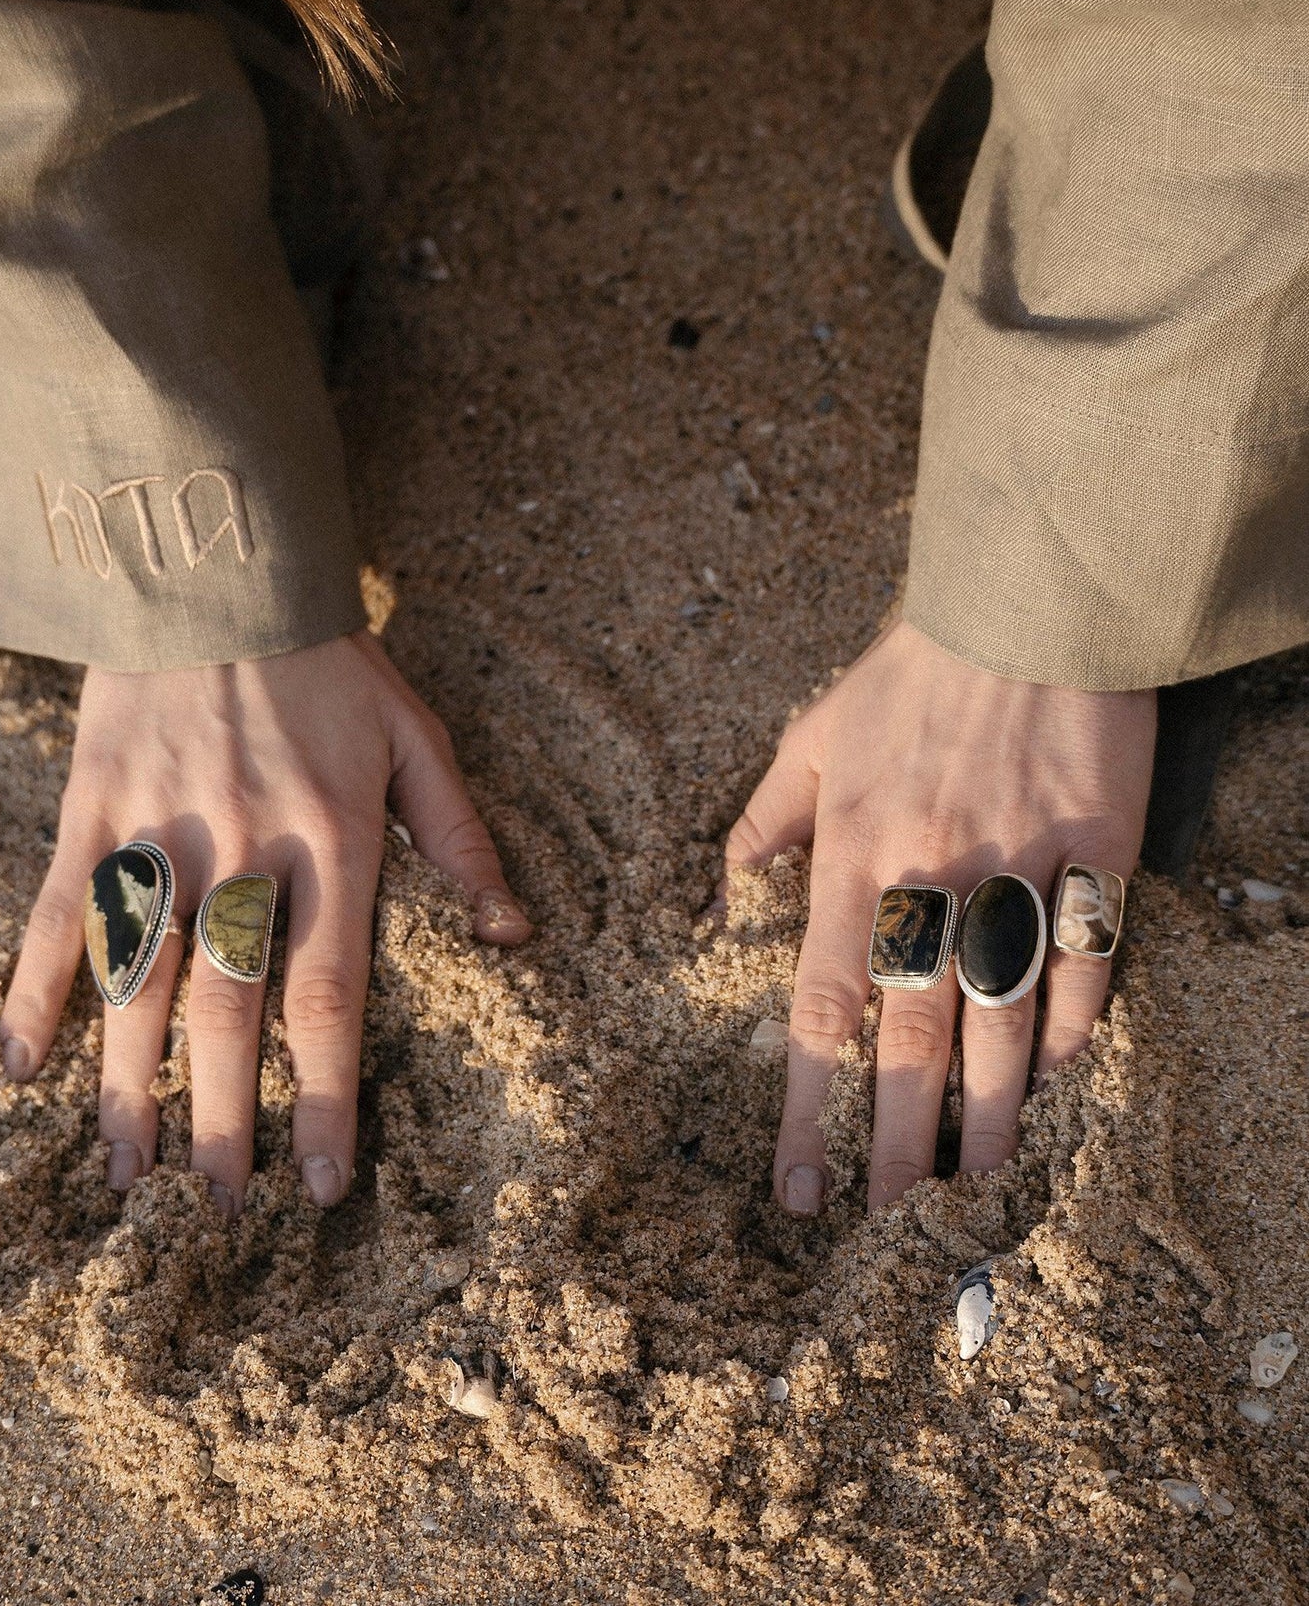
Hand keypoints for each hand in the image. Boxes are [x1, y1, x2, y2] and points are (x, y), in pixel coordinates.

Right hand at [0, 631, 527, 1215]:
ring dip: (130, 1085)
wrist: (219, 572)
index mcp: (332, 841)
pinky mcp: (93, 808)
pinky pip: (60, 913)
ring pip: (139, 982)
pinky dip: (36, 988)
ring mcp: (159, 832)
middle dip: (227, 1119)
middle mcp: (242, 851)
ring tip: (129, 1174)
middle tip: (221, 1210)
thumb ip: (460, 840)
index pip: (328, 995)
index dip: (324, 1095)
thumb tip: (513, 935)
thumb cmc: (330, 662)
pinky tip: (23, 1065)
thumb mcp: (417, 736)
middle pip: (229, 1011)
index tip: (322, 1181)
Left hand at [726, 620, 1154, 1213]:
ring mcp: (1019, 865)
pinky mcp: (1098, 849)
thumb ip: (764, 821)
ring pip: (1002, 1016)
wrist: (1025, 600)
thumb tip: (723, 896)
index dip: (806, 1104)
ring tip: (974, 1188)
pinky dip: (1071, 1028)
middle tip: (888, 1222)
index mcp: (854, 852)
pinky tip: (1054, 1085)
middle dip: (895, 1139)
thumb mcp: (810, 732)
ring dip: (989, 1112)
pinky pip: (1085, 961)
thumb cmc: (910, 673)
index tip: (795, 1184)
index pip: (822, 1004)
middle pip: (911, 1033)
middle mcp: (931, 873)